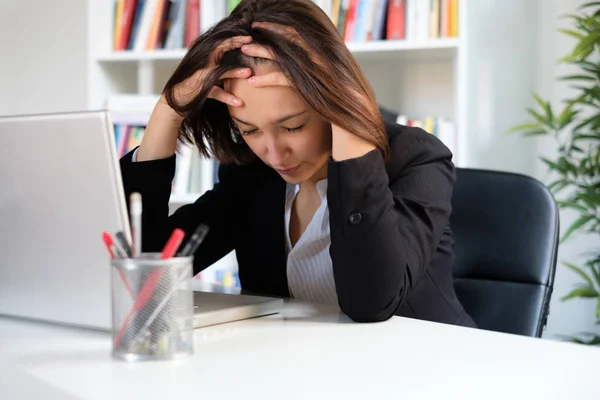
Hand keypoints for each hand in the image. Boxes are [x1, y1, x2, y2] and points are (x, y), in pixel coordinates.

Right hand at [172, 35, 253, 106]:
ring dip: (234, 72)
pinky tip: (239, 102)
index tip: (249, 37)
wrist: (177, 100)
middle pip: (219, 50)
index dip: (234, 40)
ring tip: (248, 72)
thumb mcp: (210, 76)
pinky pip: (215, 93)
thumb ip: (222, 70)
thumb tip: (243, 69)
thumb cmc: (197, 87)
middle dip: (234, 44)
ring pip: (219, 72)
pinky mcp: (199, 90)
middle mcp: (203, 64)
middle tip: (251, 41)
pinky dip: (228, 98)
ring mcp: (200, 76)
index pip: (220, 45)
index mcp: (206, 59)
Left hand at [241, 30, 374, 161]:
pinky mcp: (320, 92)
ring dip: (264, 51)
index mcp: (334, 62)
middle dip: (270, 34)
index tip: (264, 31)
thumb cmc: (344, 127)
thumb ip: (322, 84)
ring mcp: (328, 77)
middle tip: (248, 36)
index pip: (305, 37)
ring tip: (244, 50)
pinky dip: (269, 79)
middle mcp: (332, 65)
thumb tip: (310, 73)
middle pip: (296, 39)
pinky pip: (289, 79)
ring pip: (290, 56)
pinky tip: (253, 83)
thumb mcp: (333, 99)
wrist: (358, 147)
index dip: (283, 30)